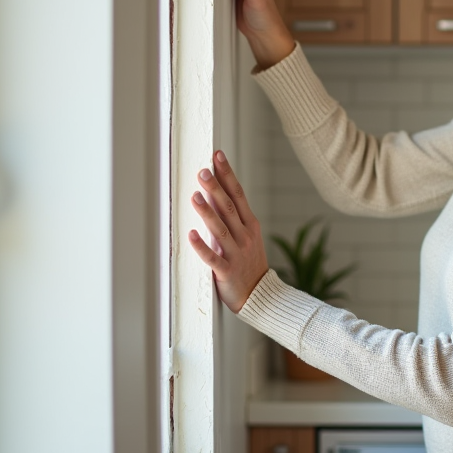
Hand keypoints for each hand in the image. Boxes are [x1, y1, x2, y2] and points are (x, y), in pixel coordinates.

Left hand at [188, 150, 269, 313]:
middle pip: (229, 208)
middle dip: (216, 189)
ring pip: (220, 230)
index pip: (239, 194)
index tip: (217, 156)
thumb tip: (215, 193)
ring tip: (194, 196)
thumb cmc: (250, 264)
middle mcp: (245, 236)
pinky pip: (212, 258)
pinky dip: (201, 247)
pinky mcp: (226, 272)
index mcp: (250, 226)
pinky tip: (191, 235)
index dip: (228, 175)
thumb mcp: (248, 237)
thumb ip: (233, 218)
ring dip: (207, 213)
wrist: (262, 296)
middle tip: (202, 172)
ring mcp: (236, 254)